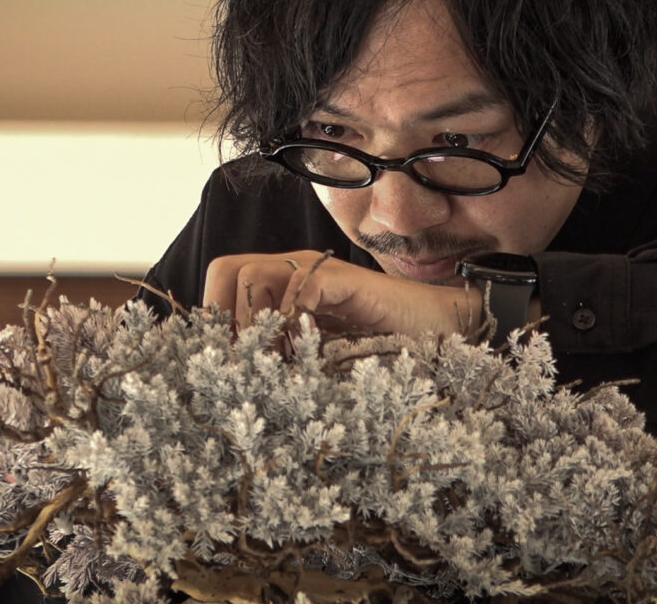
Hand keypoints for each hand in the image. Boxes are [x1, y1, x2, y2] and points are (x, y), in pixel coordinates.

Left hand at [202, 250, 482, 337]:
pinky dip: (292, 321)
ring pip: (252, 275)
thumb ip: (287, 358)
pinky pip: (299, 289)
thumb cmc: (383, 345)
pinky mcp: (344, 280)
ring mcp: (318, 271)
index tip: (222, 365)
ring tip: (272, 361)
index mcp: (282, 285)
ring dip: (253, 323)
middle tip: (240, 361)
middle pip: (226, 271)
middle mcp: (294, 270)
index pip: (222, 283)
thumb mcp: (322, 356)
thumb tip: (241, 386)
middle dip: (222, 317)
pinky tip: (305, 354)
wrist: (443, 328)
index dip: (213, 322)